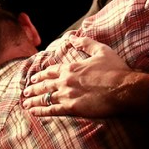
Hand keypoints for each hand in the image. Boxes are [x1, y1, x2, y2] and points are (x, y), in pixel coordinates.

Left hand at [22, 35, 148, 117]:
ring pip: (45, 97)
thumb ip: (85, 43)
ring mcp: (67, 95)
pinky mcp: (72, 108)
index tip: (34, 77)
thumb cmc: (115, 69)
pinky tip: (33, 112)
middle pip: (44, 84)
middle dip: (33, 88)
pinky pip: (52, 110)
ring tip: (25, 102)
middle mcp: (65, 80)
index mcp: (71, 67)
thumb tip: (72, 37)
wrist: (123, 88)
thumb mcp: (101, 50)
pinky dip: (40, 111)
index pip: (51, 71)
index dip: (41, 74)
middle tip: (26, 91)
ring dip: (33, 100)